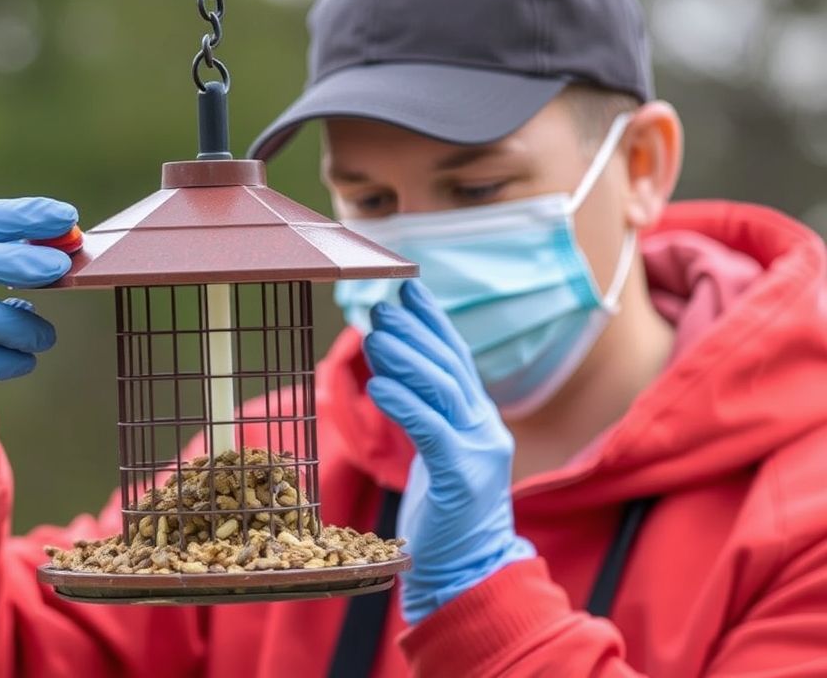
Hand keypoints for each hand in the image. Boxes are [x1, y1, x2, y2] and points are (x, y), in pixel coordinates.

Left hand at [364, 280, 535, 622]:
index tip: (408, 290)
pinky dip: (404, 403)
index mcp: (479, 419)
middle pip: (450, 366)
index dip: (433, 322)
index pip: (457, 359)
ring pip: (442, 391)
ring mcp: (478, 452)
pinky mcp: (462, 479)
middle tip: (381, 306)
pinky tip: (377, 384)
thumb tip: (393, 368)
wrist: (468, 570)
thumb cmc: (445, 513)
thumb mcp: (438, 454)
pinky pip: (431, 431)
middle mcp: (485, 428)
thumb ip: (427, 413)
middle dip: (414, 331)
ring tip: (374, 334)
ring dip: (405, 357)